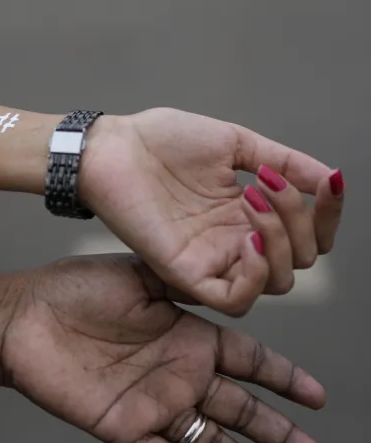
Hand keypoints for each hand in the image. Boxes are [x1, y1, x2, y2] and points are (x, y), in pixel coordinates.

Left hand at [0, 254, 325, 442]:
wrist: (20, 319)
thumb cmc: (74, 289)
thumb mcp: (138, 276)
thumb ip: (185, 285)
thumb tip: (231, 282)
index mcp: (187, 335)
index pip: (250, 362)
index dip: (283, 378)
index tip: (317, 398)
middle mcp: (176, 374)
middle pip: (240, 409)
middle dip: (278, 432)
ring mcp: (151, 404)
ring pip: (208, 441)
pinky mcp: (121, 426)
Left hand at [80, 108, 344, 315]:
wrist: (112, 148)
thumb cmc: (162, 142)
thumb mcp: (235, 145)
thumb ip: (284, 162)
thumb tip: (328, 177)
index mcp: (248, 214)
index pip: (309, 235)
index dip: (328, 214)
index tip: (329, 183)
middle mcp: (234, 241)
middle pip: (300, 259)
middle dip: (300, 220)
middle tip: (264, 184)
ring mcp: (211, 259)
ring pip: (277, 282)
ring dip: (281, 240)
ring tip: (251, 198)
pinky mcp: (185, 273)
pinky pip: (235, 300)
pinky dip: (255, 276)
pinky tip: (248, 239)